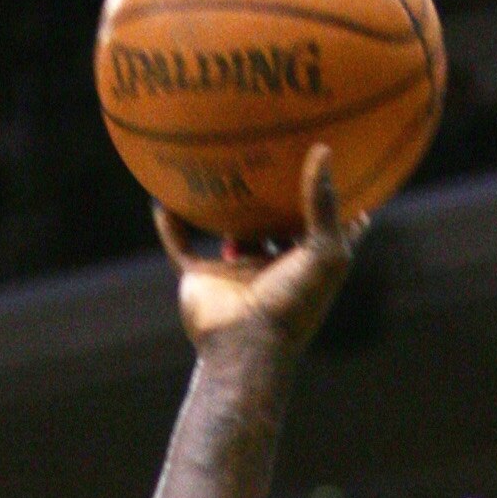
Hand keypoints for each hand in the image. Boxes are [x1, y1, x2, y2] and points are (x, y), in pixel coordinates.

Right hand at [155, 146, 364, 362]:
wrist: (245, 347)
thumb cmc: (294, 306)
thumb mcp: (324, 253)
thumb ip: (325, 204)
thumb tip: (323, 149)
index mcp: (304, 264)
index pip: (321, 228)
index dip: (329, 202)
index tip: (333, 167)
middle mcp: (271, 266)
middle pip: (273, 225)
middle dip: (274, 198)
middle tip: (271, 154)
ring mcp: (235, 273)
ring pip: (227, 231)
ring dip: (222, 206)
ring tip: (220, 164)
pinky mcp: (202, 278)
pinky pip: (180, 244)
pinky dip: (170, 223)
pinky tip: (163, 194)